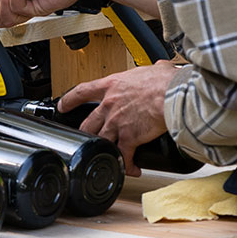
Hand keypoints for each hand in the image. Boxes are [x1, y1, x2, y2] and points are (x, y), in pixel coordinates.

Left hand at [58, 61, 181, 176]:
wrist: (173, 96)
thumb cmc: (166, 82)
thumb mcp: (156, 69)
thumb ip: (154, 69)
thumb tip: (162, 68)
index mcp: (113, 85)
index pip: (82, 91)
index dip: (69, 100)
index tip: (63, 105)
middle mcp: (110, 105)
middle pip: (87, 122)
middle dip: (85, 132)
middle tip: (86, 137)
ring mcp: (117, 123)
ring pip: (100, 141)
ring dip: (104, 150)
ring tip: (108, 156)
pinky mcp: (129, 138)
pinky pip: (123, 156)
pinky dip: (127, 165)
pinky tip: (132, 169)